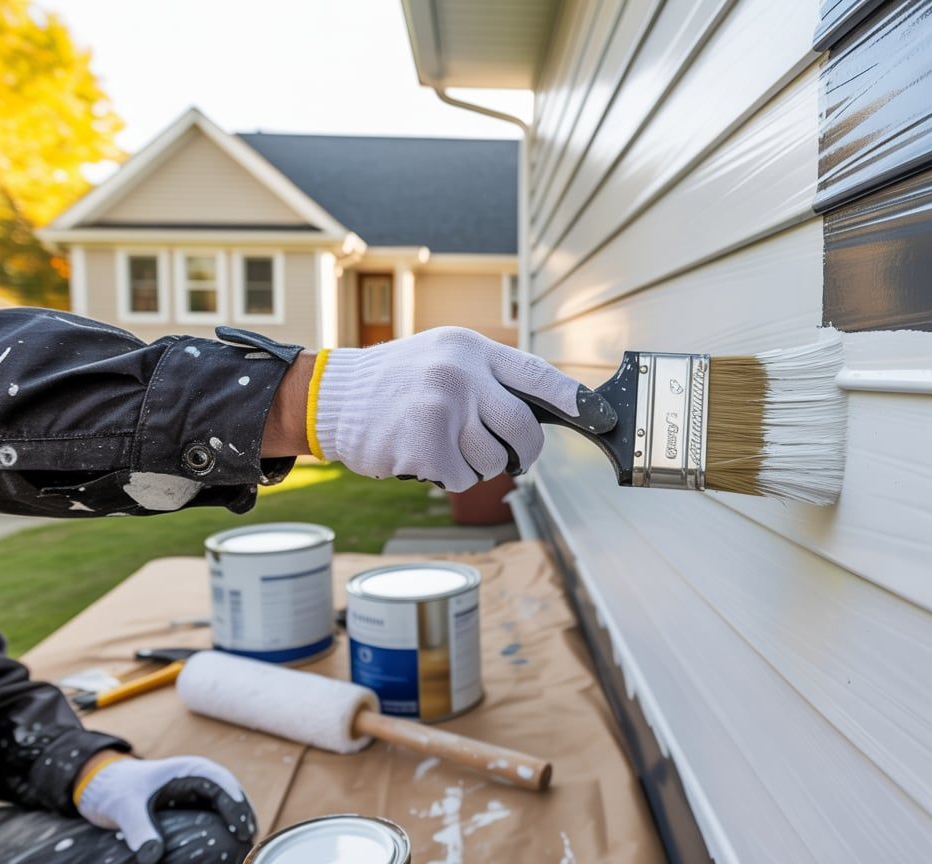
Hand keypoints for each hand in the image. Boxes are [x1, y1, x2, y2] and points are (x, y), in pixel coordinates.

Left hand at [75, 753, 255, 863]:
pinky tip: (226, 845)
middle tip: (248, 842)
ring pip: (226, 805)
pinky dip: (224, 827)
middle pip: (231, 794)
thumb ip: (139, 830)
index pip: (222, 783)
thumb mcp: (125, 808)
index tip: (242, 828)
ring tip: (243, 845)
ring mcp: (197, 792)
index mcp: (190, 770)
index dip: (235, 804)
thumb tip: (153, 856)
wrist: (101, 786)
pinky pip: (215, 815)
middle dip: (242, 816)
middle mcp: (199, 779)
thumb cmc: (115, 789)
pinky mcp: (191, 806)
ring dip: (236, 822)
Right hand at [309, 327, 614, 491]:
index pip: (538, 375)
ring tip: (444, 443)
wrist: (332, 396)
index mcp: (471, 349)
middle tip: (515, 456)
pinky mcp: (425, 446)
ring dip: (476, 463)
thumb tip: (545, 408)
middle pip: (524, 430)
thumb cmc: (396, 380)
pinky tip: (421, 452)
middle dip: (525, 452)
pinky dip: (446, 474)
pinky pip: (462, 477)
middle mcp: (461, 375)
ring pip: (494, 460)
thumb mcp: (443, 356)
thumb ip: (489, 376)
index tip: (600, 416)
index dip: (574, 399)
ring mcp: (443, 410)